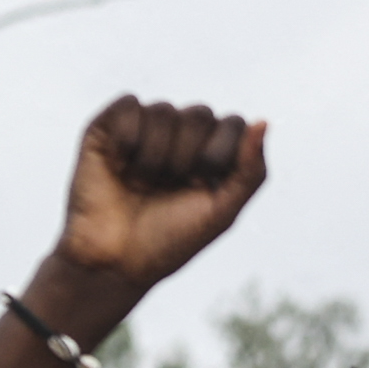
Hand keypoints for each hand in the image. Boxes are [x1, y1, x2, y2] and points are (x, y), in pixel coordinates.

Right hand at [49, 97, 268, 302]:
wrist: (112, 264)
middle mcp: (178, 136)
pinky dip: (127, 134)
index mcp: (209, 153)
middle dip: (185, 157)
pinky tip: (118, 163)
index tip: (197, 189)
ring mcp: (142, 131)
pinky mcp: (105, 130)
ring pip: (164, 110)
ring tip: (138, 182)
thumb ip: (251, 171)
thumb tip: (263, 120)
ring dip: (154, 154)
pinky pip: (128, 104)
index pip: (232, 123)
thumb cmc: (167, 242)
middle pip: (200, 113)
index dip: (217, 156)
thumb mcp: (222, 213)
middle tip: (163, 188)